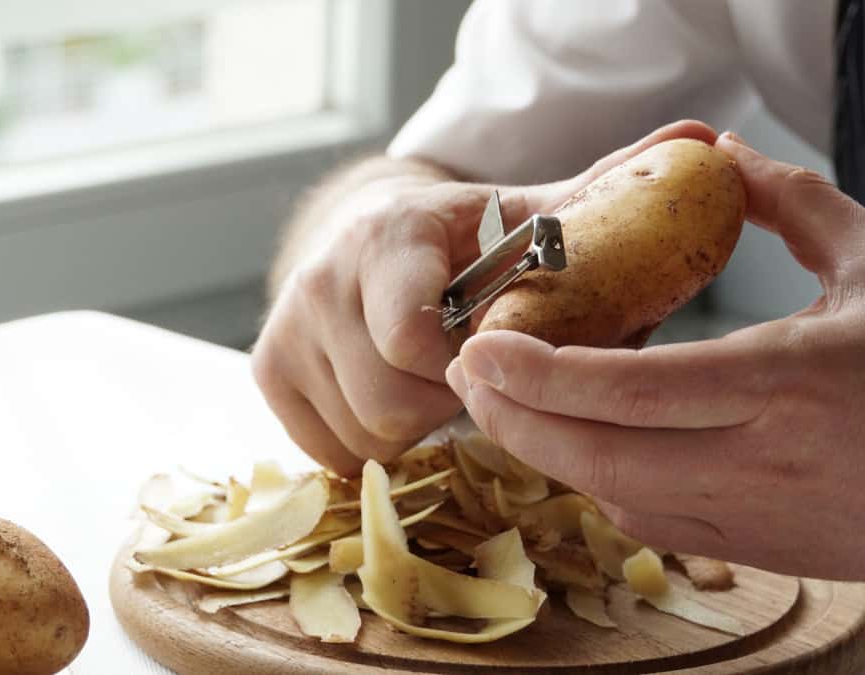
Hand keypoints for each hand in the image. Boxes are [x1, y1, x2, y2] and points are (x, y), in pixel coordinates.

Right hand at [253, 120, 717, 476]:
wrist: (369, 234)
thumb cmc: (466, 238)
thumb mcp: (528, 215)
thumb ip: (604, 196)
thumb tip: (707, 142)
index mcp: (387, 238)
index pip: (411, 339)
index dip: (466, 372)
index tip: (498, 361)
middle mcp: (319, 280)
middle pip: (388, 399)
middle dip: (447, 405)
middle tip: (475, 379)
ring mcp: (285, 328)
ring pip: (360, 431)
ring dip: (415, 428)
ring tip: (438, 387)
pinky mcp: (268, 369)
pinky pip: (328, 448)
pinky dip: (371, 444)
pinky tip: (398, 405)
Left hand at [448, 132, 864, 579]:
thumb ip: (796, 206)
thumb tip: (726, 156)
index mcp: (790, 383)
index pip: (632, 391)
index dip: (541, 376)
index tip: (478, 348)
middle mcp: (763, 460)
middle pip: (598, 456)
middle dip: (513, 420)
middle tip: (466, 376)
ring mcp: (756, 515)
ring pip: (612, 496)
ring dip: (543, 452)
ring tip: (500, 403)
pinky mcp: (756, 547)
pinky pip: (647, 521)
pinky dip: (596, 481)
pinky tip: (574, 442)